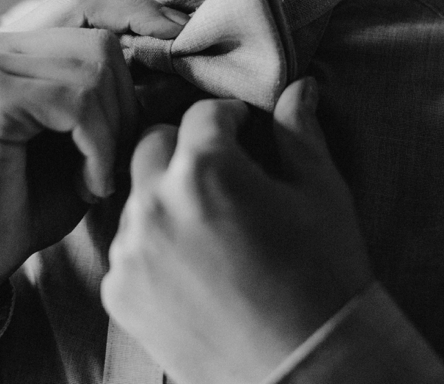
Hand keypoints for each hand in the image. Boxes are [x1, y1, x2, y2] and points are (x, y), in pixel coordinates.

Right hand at [0, 0, 188, 334]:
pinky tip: (88, 185)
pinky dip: (98, 148)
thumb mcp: (89, 137)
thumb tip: (188, 52)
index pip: (87, 1)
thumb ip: (121, 93)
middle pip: (102, 39)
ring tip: (99, 175)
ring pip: (96, 67)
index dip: (140, 17)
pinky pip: (78, 102)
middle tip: (120, 158)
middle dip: (131, 101)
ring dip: (115, 130)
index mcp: (12, 44)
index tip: (183, 50)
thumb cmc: (32, 201)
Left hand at [101, 78, 373, 381]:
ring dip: (166, 198)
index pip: (203, 114)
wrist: (307, 370)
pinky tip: (195, 269)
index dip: (230, 120)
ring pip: (137, 197)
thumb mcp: (320, 194)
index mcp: (206, 169)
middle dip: (185, 149)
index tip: (245, 133)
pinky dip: (153, 248)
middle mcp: (155, 203)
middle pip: (153, 144)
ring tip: (210, 228)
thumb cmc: (324, 276)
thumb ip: (298, 133)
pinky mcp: (119, 295)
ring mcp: (131, 253)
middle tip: (222, 175)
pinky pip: (128, 250)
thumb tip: (299, 86)